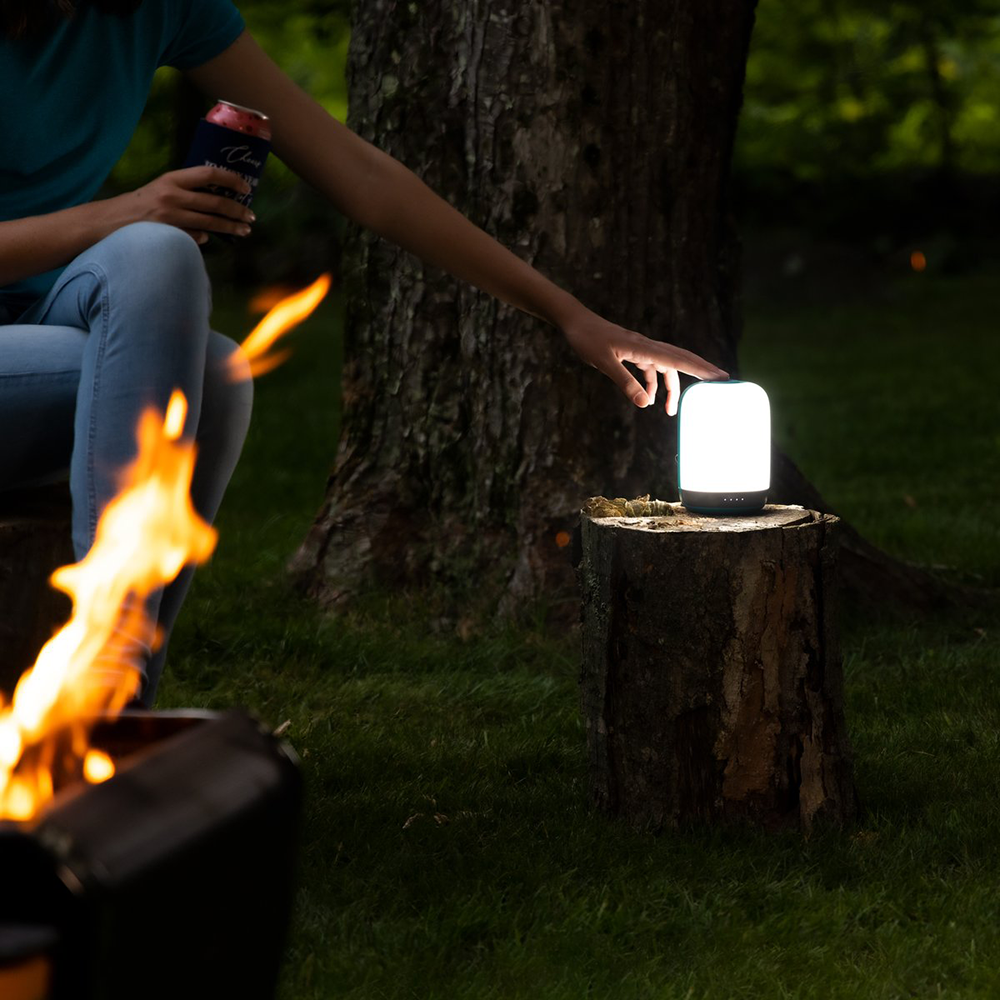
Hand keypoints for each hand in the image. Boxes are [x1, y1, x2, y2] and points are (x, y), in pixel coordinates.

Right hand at [113, 167, 255, 243]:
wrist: (110, 221)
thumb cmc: (141, 204)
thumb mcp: (161, 189)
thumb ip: (186, 191)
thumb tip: (216, 202)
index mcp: (171, 179)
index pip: (208, 174)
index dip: (230, 179)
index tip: (245, 187)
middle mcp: (172, 196)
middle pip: (215, 202)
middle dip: (237, 210)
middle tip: (251, 216)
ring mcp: (170, 217)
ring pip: (210, 223)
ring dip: (231, 228)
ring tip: (244, 230)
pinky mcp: (169, 235)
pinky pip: (195, 238)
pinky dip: (204, 238)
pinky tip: (210, 238)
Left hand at [561, 310, 728, 414]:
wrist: (575, 323)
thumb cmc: (587, 340)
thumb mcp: (604, 363)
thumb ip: (625, 382)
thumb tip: (645, 403)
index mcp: (644, 347)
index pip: (678, 360)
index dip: (700, 369)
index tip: (720, 377)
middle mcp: (647, 346)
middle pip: (681, 359)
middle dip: (701, 371)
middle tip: (723, 382)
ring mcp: (642, 349)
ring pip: (666, 367)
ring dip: (672, 387)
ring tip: (672, 411)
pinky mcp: (634, 352)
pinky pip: (652, 368)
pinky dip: (654, 383)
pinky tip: (649, 398)